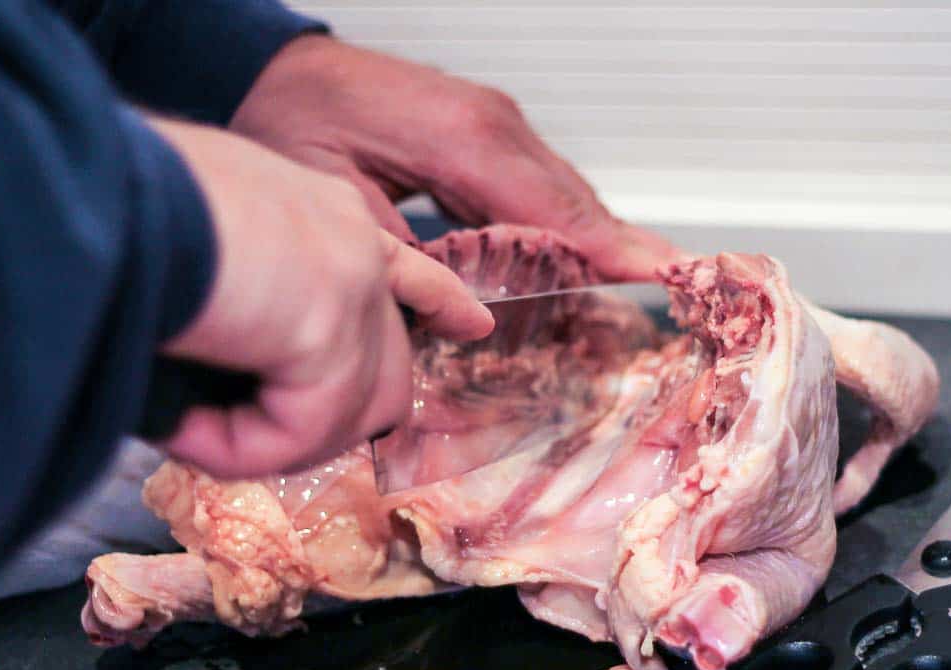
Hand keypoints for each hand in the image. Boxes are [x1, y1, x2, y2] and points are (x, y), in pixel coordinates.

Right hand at [149, 117, 493, 477]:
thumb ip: (245, 300)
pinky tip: (182, 424)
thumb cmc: (125, 209)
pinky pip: (298, 436)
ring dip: (268, 441)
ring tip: (191, 424)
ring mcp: (351, 290)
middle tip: (253, 434)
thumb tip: (231, 363)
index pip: (402, 264)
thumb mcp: (200, 247)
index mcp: (320, 212)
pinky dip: (236, 449)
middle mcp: (348, 244)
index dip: (438, 298)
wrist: (112, 193)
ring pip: (350, 414)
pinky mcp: (331, 337)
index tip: (471, 322)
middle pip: (385, 370)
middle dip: (326, 417)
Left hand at [229, 36, 682, 282]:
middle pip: (575, 201)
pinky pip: (541, 184)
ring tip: (642, 283)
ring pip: (564, 192)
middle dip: (623, 248)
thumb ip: (407, 258)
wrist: (278, 72)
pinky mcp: (486, 132)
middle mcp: (492, 124)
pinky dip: (567, 222)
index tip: (665, 276)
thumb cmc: (294, 123)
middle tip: (672, 292)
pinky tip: (583, 257)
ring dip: (599, 239)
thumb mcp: (337, 201)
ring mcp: (494, 123)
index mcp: (463, 138)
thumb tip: (464, 315)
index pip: (555, 208)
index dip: (611, 249)